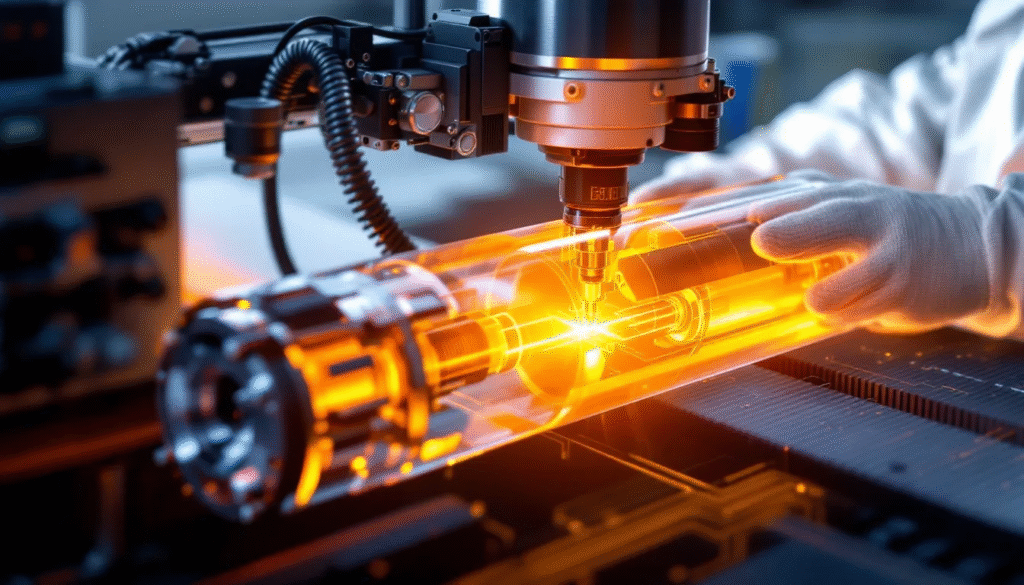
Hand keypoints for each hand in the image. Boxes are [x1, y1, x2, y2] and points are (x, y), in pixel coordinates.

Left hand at [747, 176, 991, 332]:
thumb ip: (809, 199)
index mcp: (852, 196)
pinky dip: (839, 317)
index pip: (808, 194)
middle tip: (762, 243)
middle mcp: (871, 220)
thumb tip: (752, 204)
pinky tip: (846, 309)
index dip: (775, 206)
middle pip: (830, 222)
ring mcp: (889, 259)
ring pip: (832, 289)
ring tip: (819, 296)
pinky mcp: (901, 296)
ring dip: (815, 299)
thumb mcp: (859, 199)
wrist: (976, 248)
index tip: (750, 216)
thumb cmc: (898, 226)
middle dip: (792, 234)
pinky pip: (851, 316)